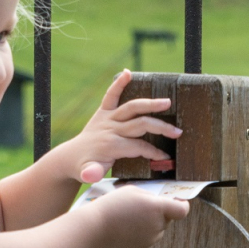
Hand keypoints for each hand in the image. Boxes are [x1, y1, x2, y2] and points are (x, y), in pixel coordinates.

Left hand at [61, 70, 182, 183]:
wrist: (71, 156)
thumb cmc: (85, 167)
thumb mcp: (88, 173)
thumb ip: (91, 173)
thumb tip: (90, 175)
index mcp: (111, 145)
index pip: (139, 147)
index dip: (154, 153)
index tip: (166, 158)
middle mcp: (111, 128)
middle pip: (140, 124)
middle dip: (161, 128)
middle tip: (177, 132)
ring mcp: (107, 118)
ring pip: (132, 107)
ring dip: (150, 104)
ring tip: (168, 102)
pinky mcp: (103, 112)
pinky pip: (111, 95)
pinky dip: (118, 83)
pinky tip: (127, 73)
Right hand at [85, 186, 188, 247]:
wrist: (94, 227)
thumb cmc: (112, 205)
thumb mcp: (133, 190)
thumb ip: (151, 196)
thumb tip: (162, 202)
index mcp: (157, 208)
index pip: (182, 210)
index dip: (182, 206)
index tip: (178, 203)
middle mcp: (157, 226)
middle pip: (167, 219)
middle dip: (159, 213)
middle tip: (141, 208)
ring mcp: (150, 240)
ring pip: (157, 230)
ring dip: (150, 224)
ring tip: (130, 219)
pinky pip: (147, 239)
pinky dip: (141, 234)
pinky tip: (126, 229)